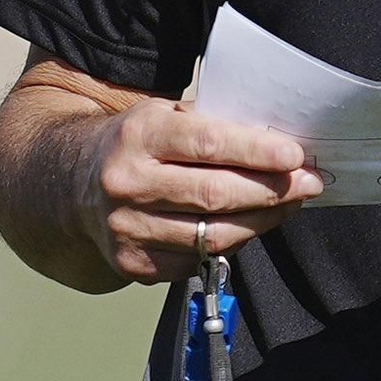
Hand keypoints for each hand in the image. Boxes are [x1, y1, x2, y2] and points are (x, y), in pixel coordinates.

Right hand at [75, 99, 324, 283]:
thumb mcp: (165, 116)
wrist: (71, 182)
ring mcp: (127, 229)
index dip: (256, 152)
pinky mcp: (133, 264)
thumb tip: (281, 144)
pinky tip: (252, 225)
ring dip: (262, 221)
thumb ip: (214, 125)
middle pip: (215, 194)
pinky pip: (198, 260)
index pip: (207, 145)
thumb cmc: (139, 144)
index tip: (295, 155)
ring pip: (212, 234)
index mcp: (139, 135)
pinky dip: (233, 244)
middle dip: (272, 190)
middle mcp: (127, 183)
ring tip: (290, 204)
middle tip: (309, 183)